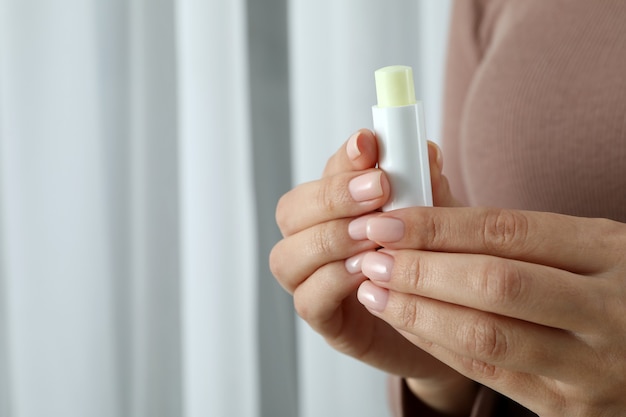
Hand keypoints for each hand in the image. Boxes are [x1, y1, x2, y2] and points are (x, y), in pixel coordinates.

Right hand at [270, 130, 475, 414]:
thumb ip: (425, 188)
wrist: (451, 323)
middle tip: (378, 190)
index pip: (326, 173)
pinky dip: (334, 281)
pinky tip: (368, 272)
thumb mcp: (437, 221)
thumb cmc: (436, 265)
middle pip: (291, 211)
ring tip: (373, 236)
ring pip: (287, 256)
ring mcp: (314, 282)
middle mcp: (317, 241)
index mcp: (341, 208)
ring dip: (330, 239)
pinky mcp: (326, 321)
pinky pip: (308, 299)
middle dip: (332, 196)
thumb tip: (423, 151)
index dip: (343, 157)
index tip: (368, 145)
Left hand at [358, 206, 625, 415]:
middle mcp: (606, 309)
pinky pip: (487, 373)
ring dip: (416, 311)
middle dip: (419, 270)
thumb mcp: (588, 247)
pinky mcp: (569, 406)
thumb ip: (517, 234)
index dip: (437, 226)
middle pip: (493, 283)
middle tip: (370, 257)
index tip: (387, 222)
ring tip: (374, 291)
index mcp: (609, 251)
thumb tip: (424, 213)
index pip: (506, 231)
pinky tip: (404, 322)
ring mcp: (590, 366)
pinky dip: (436, 344)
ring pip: (485, 335)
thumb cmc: (613, 288)